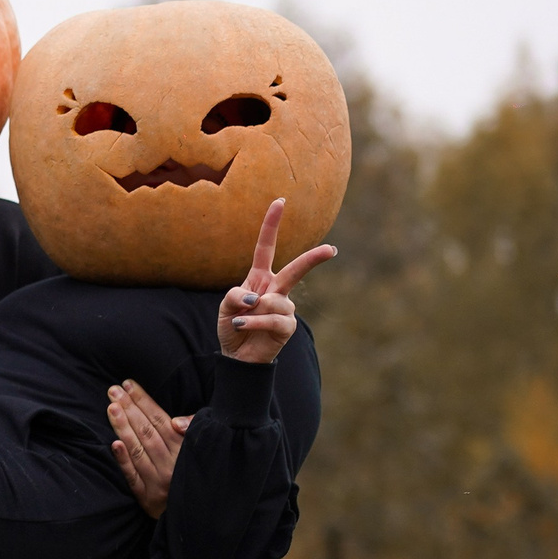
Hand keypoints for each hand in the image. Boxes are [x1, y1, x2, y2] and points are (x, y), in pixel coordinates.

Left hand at [108, 380, 190, 517]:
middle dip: (129, 409)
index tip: (129, 385)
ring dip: (123, 427)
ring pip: (138, 450)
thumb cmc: (196, 472)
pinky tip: (114, 443)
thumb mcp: (202, 448)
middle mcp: (171, 465)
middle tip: (113, 391)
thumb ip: (192, 430)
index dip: (144, 402)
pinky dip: (123, 460)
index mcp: (185, 451)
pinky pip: (133, 477)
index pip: (161, 420)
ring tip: (111, 407)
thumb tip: (176, 421)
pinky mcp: (147, 498)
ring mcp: (158, 482)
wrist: (198, 514)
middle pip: (147, 432)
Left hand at [217, 198, 334, 363]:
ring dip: (252, 312)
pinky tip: (242, 326)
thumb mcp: (225, 307)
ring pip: (276, 301)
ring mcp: (284, 308)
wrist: (238, 357)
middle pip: (295, 270)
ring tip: (240, 321)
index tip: (280, 201)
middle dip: (313, 259)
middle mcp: (275, 289)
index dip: (271, 224)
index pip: (266, 247)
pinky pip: (273, 319)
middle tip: (331, 250)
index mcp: (260, 278)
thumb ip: (234, 296)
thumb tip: (257, 298)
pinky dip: (254, 322)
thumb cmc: (233, 326)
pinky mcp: (286, 327)